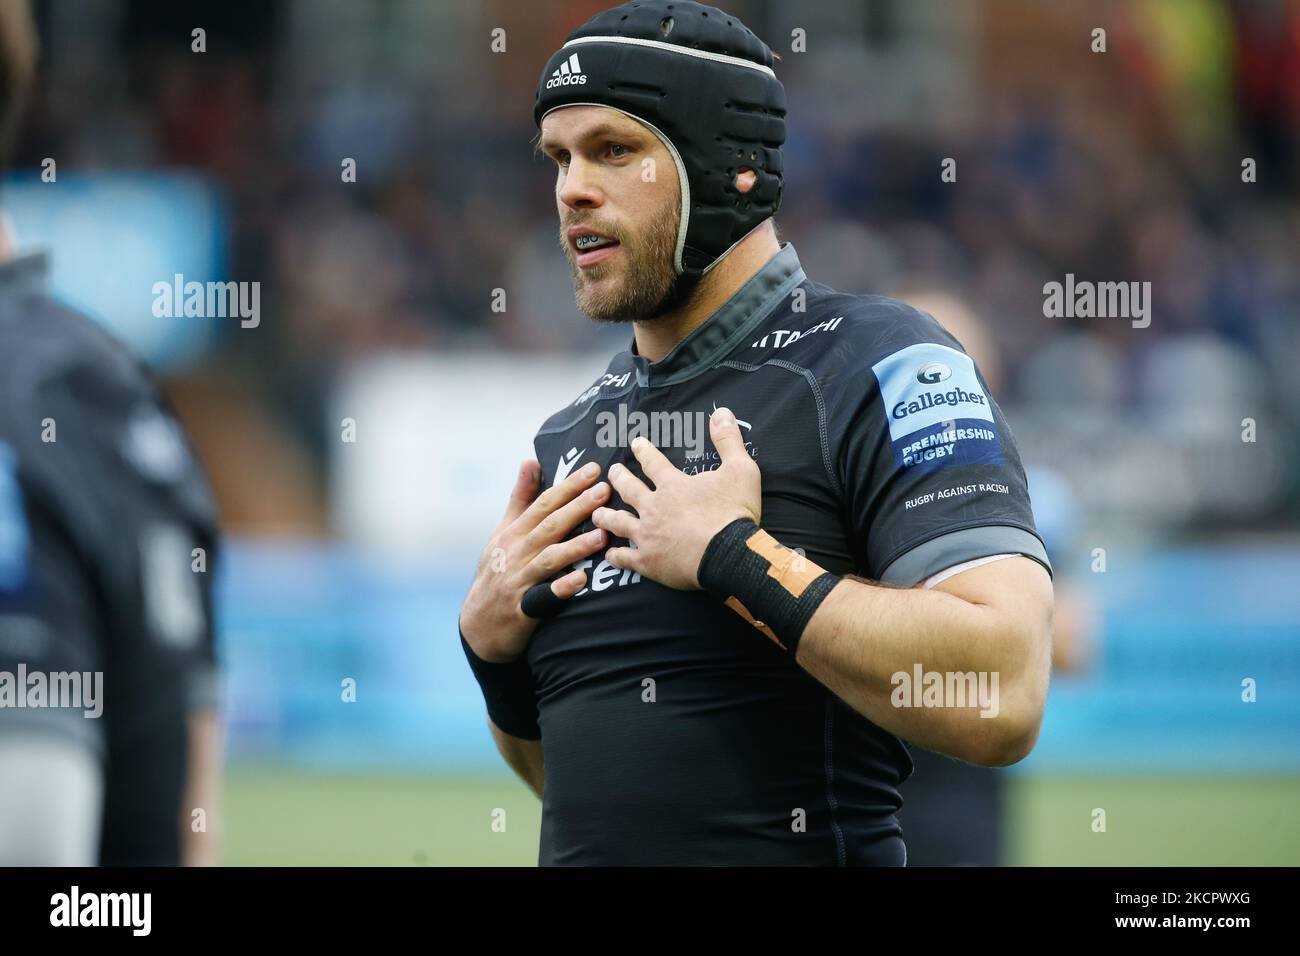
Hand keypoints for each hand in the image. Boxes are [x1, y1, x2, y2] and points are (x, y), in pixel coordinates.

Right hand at [460, 459, 609, 661]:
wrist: (478, 625)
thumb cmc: (497, 571)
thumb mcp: (503, 532)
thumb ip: (521, 498)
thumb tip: (531, 460)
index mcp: (514, 532)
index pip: (545, 503)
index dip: (569, 486)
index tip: (594, 469)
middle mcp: (516, 552)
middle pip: (550, 526)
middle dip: (578, 508)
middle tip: (605, 492)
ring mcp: (518, 580)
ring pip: (549, 559)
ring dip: (575, 547)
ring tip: (602, 535)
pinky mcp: (522, 609)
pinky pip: (543, 598)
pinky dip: (560, 588)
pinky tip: (580, 579)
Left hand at [592, 407, 760, 590]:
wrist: (729, 556)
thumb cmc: (735, 513)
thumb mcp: (741, 470)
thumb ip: (729, 441)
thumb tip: (722, 412)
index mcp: (673, 486)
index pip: (652, 462)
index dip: (643, 451)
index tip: (635, 443)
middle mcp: (653, 507)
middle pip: (627, 489)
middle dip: (618, 478)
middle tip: (611, 472)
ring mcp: (647, 536)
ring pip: (617, 522)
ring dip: (605, 516)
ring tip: (597, 513)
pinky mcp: (647, 562)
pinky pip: (623, 558)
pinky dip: (614, 555)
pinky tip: (609, 554)